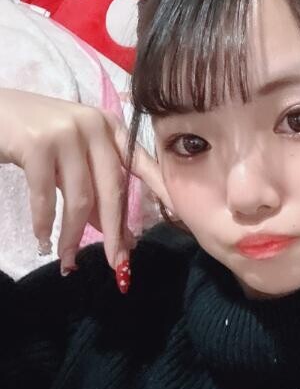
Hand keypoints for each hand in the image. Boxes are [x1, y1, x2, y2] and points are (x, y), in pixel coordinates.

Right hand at [0, 88, 171, 271]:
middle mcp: (93, 125)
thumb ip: (94, 190)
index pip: (139, 162)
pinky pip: (46, 197)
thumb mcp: (71, 161)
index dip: (159, 189)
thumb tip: (121, 236)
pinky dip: (45, 223)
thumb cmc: (33, 139)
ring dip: (73, 235)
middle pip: (112, 189)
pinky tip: (43, 240)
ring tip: (67, 258)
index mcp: (108, 126)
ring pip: (80, 198)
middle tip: (118, 263)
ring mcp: (65, 132)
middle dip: (115, 231)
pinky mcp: (37, 144)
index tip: (177, 213)